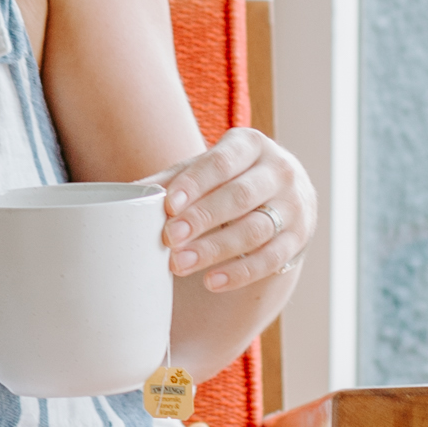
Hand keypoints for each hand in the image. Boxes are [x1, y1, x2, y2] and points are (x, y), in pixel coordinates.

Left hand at [160, 128, 313, 296]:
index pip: (222, 162)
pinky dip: (239, 272)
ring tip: (180, 264)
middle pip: (240, 196)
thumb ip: (172, 181)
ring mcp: (294, 206)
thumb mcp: (206, 171)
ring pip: (255, 230)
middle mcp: (280, 171)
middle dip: (203, 218)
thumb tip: (129, 193)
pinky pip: (270, 259)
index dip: (195, 183)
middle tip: (169, 238)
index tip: (169, 204)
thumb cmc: (231, 179)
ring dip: (215, 249)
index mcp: (251, 145)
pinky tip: (211, 281)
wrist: (282, 196)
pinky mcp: (299, 239)